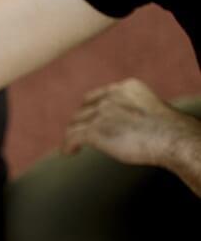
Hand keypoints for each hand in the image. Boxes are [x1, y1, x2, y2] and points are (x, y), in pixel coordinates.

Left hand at [62, 79, 195, 166]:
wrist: (172, 138)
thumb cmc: (168, 131)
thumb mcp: (149, 111)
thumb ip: (132, 111)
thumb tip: (122, 126)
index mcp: (126, 88)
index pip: (98, 96)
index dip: (90, 108)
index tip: (88, 118)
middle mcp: (111, 96)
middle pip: (84, 109)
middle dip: (81, 121)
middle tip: (80, 134)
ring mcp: (101, 112)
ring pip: (76, 123)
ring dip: (73, 134)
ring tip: (72, 144)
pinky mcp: (94, 129)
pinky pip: (73, 137)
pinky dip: (68, 145)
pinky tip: (69, 152)